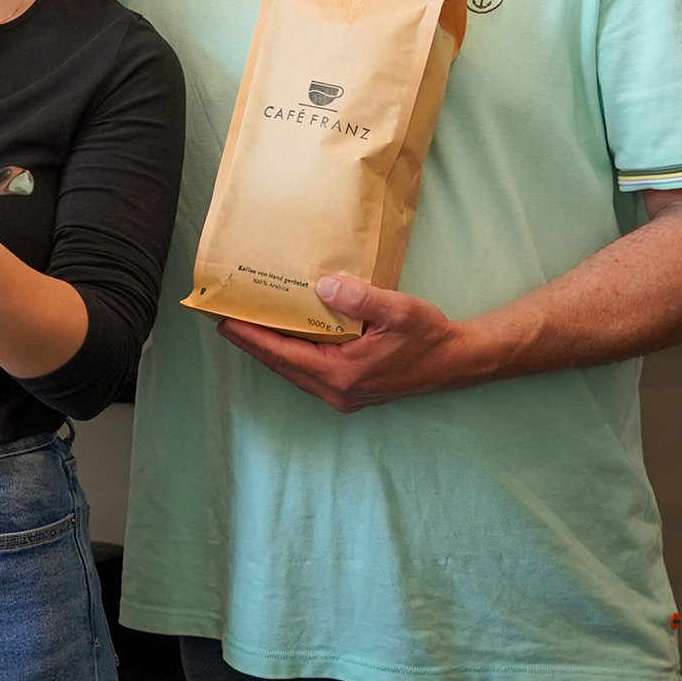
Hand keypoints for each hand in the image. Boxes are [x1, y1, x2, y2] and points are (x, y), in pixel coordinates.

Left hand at [216, 275, 486, 412]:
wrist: (457, 361)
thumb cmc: (428, 336)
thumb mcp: (398, 310)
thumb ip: (360, 298)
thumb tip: (323, 286)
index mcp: (342, 374)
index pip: (284, 354)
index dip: (252, 338)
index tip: (224, 323)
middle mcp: (337, 391)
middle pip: (281, 364)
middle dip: (252, 342)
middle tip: (224, 319)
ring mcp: (343, 394)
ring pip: (293, 370)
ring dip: (269, 349)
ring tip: (245, 326)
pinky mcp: (350, 390)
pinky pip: (307, 372)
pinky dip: (289, 354)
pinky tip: (283, 336)